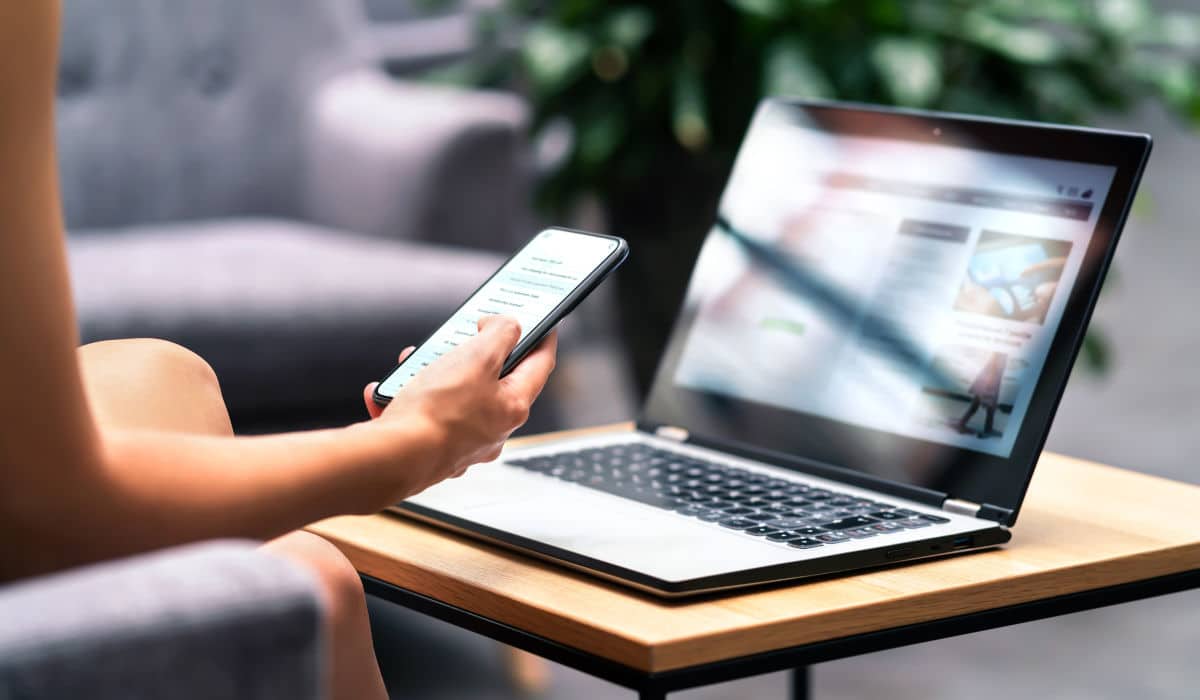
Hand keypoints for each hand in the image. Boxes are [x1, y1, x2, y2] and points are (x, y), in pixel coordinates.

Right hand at [359, 315, 556, 502]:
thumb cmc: (437, 413)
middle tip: (464, 337)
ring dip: (432, 374)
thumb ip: (501, 333)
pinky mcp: (432, 450)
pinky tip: (387, 393)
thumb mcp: (478, 357)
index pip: (540, 366)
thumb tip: (505, 326)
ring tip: (412, 364)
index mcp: (513, 408)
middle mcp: (492, 430)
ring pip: (452, 396)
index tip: (544, 325)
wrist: (393, 459)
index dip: (543, 339)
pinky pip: (421, 414)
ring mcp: (462, 443)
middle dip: (472, 354)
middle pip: (492, 380)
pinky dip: (405, 398)